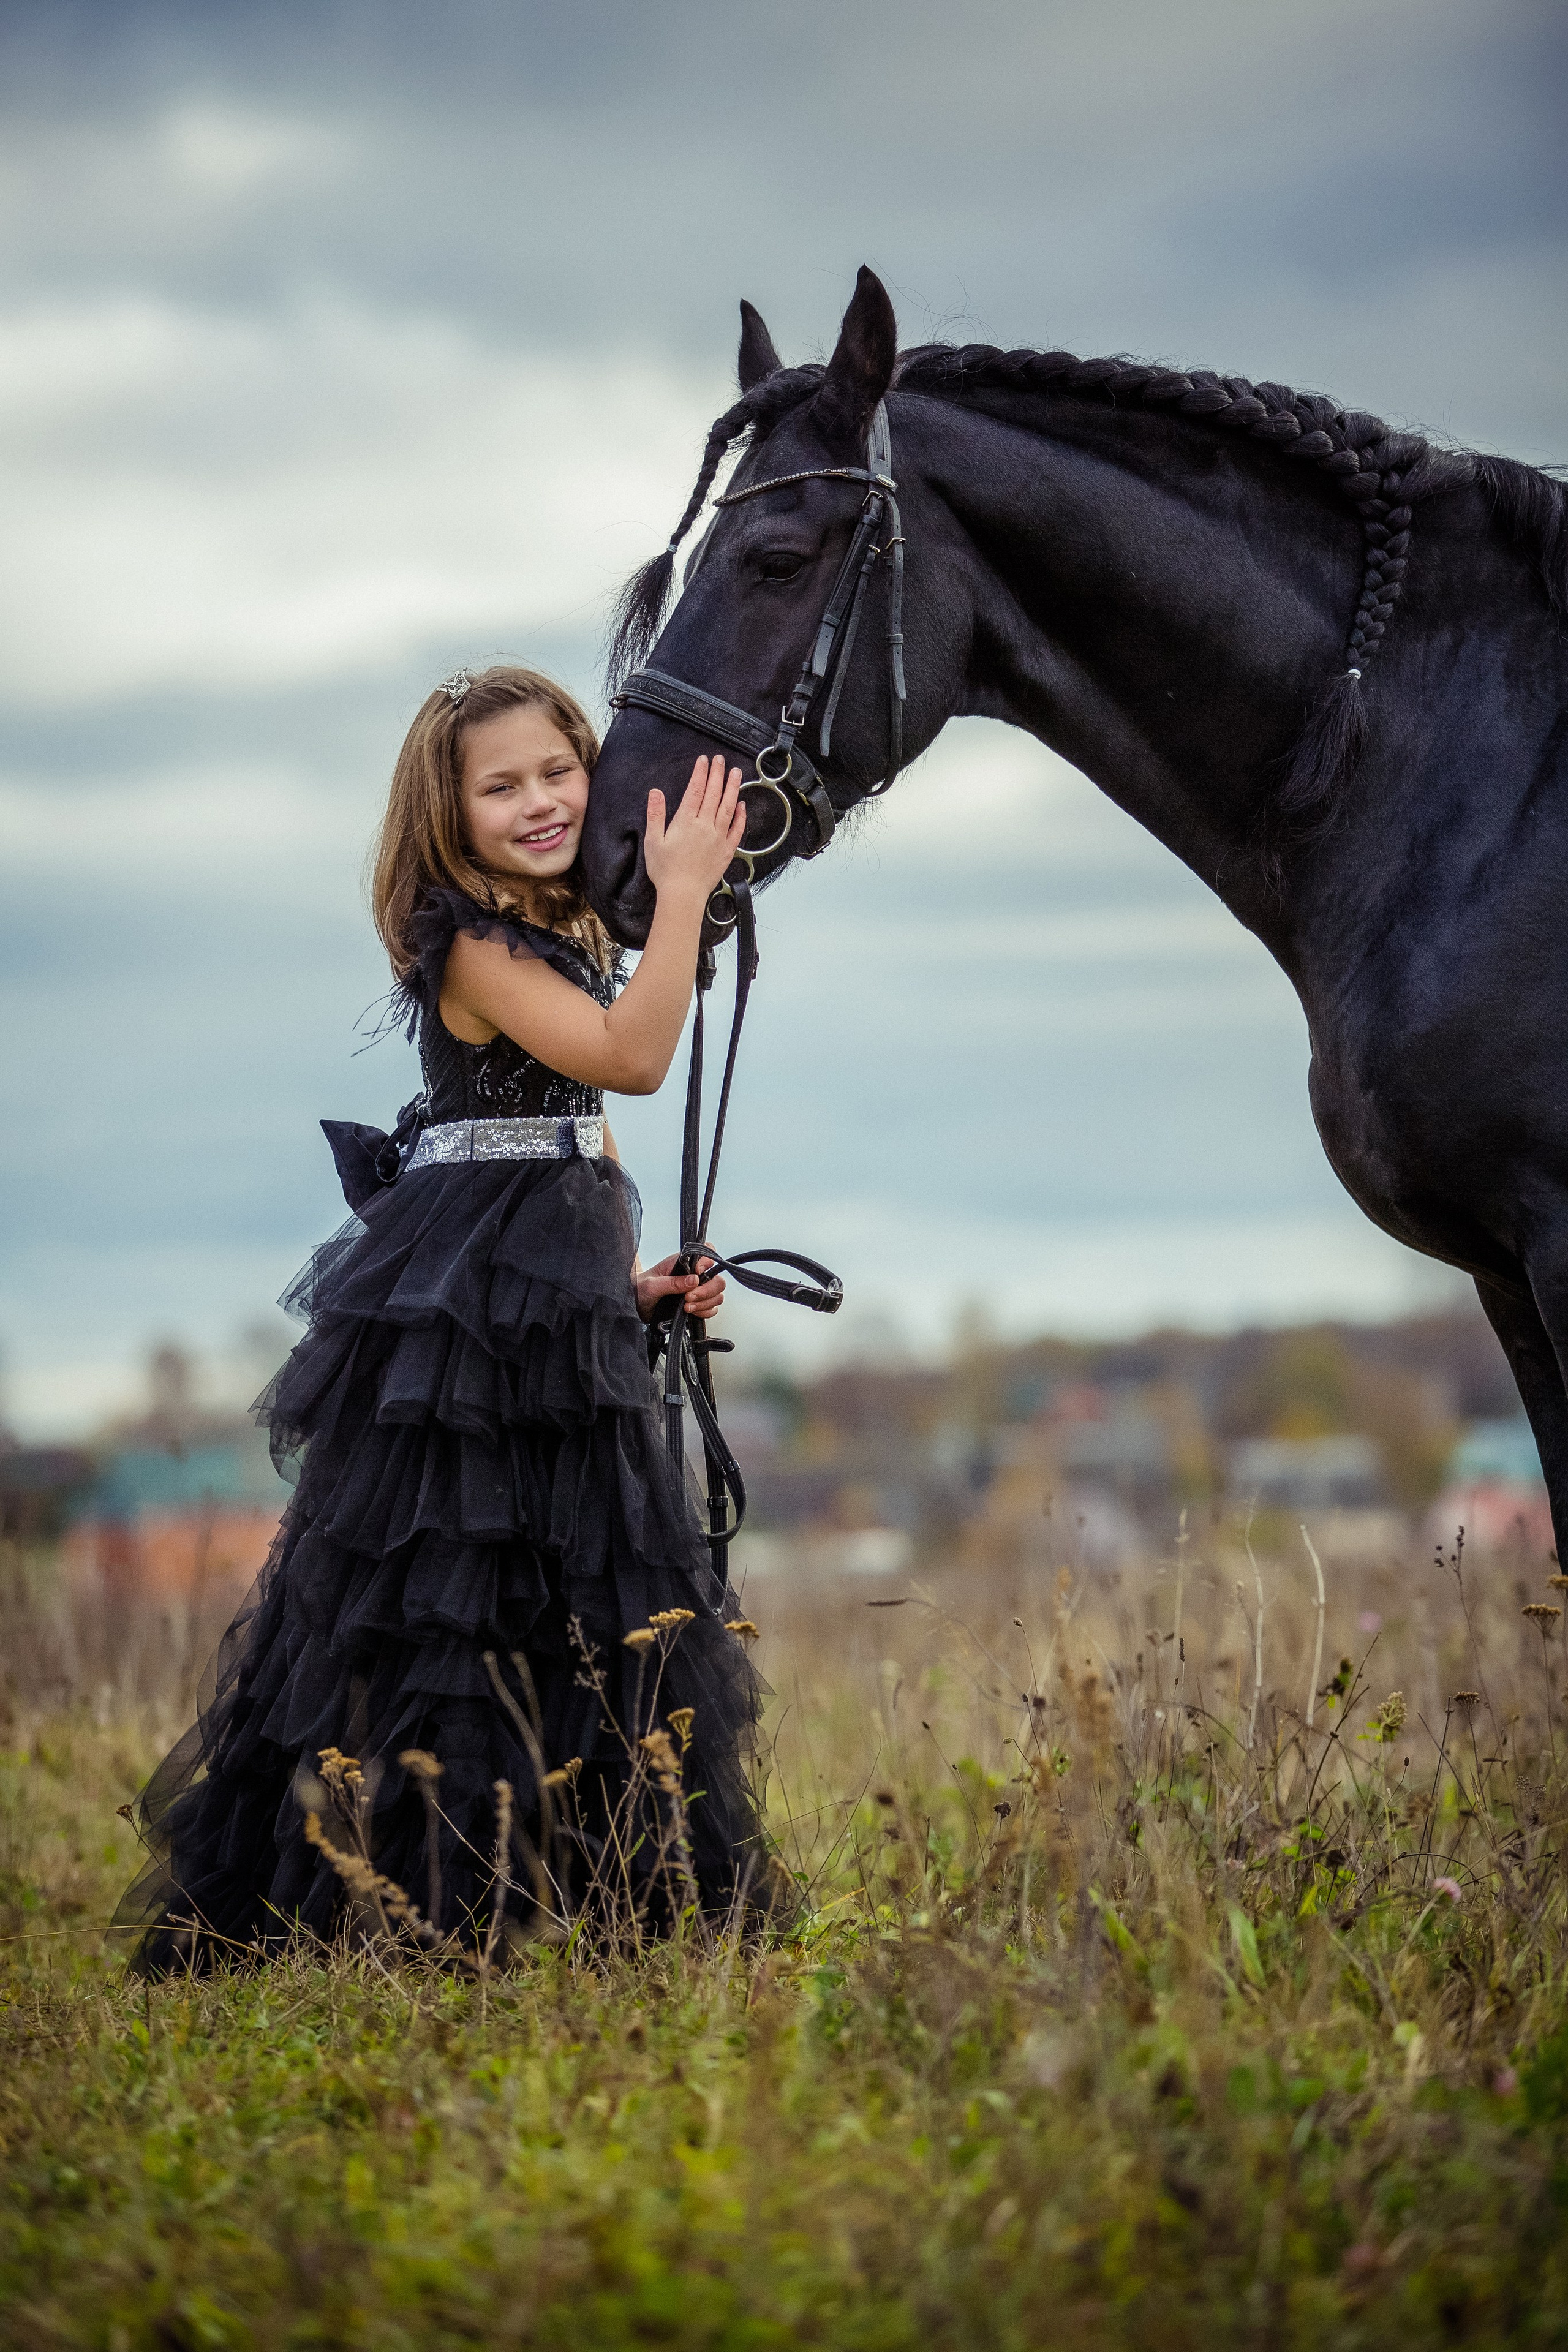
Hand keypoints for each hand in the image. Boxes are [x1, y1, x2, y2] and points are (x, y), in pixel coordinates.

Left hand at [635, 1253, 725, 1322]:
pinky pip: (712, 1308)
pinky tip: (691, 1312)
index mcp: (682, 1262)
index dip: (707, 1263)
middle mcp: (692, 1275)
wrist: (636, 1306)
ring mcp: (696, 1290)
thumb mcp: (652, 1285)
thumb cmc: (640, 1289)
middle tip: (688, 1297)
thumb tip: (694, 1280)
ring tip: (687, 1307)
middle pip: (717, 1279)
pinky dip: (705, 1312)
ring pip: (717, 1294)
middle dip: (706, 1290)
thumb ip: (673, 1282)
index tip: (697, 1274)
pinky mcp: (697, 1304)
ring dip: (705, 1303)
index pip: (707, 1253)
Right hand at [643, 756, 745, 906]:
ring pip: (728, 807)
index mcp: (686, 822)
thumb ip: (655, 814)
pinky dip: (741, 815)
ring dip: (733, 788)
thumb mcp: (653, 841)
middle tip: (720, 759)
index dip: (700, 773)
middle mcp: (705, 826)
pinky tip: (742, 805)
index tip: (704, 760)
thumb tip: (655, 792)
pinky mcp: (726, 850)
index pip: (695, 790)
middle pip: (713, 794)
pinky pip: (737, 829)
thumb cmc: (665, 870)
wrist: (683, 894)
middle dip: (717, 774)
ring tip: (736, 773)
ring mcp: (718, 837)